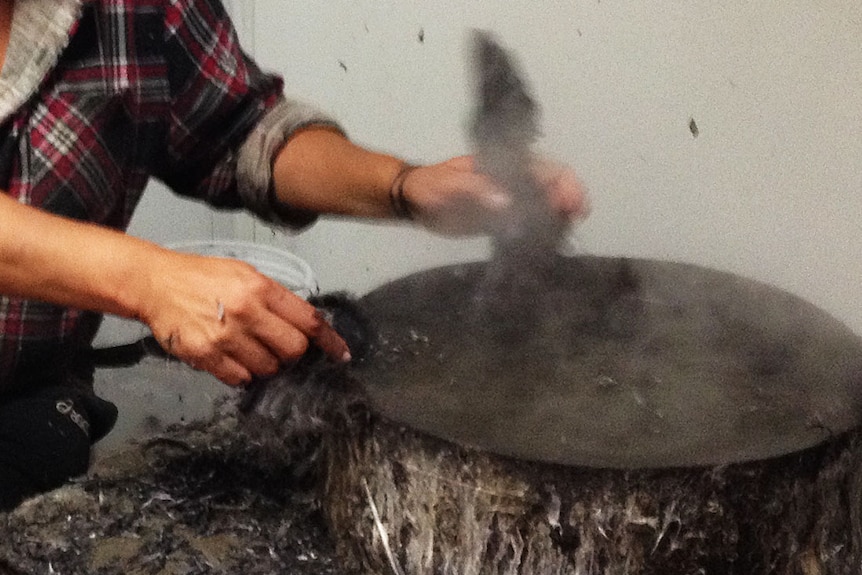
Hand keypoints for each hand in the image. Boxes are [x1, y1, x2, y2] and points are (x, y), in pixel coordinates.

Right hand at [138, 250, 349, 385]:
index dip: (329, 341)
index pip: (308, 320)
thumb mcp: (245, 274)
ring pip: (268, 369)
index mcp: (261, 288)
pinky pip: (240, 378)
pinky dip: (241, 373)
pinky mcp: (205, 355)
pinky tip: (231, 357)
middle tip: (278, 346)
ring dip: (265, 364)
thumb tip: (305, 325)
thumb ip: (276, 298)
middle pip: (293, 350)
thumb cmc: (202, 277)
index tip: (341, 353)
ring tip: (248, 348)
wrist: (156, 284)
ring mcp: (225, 336)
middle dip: (292, 353)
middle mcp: (246, 312)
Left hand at [398, 155, 588, 235]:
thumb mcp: (449, 184)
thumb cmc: (429, 185)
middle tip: (571, 224)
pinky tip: (542, 246)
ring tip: (559, 237)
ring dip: (557, 220)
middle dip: (568, 203)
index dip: (566, 184)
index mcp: (505, 165)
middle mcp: (513, 181)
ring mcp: (509, 201)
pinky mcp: (500, 221)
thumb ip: (476, 190)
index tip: (573, 204)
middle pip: (553, 188)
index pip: (548, 169)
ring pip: (544, 208)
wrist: (411, 201)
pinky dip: (539, 234)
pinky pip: (527, 226)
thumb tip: (505, 201)